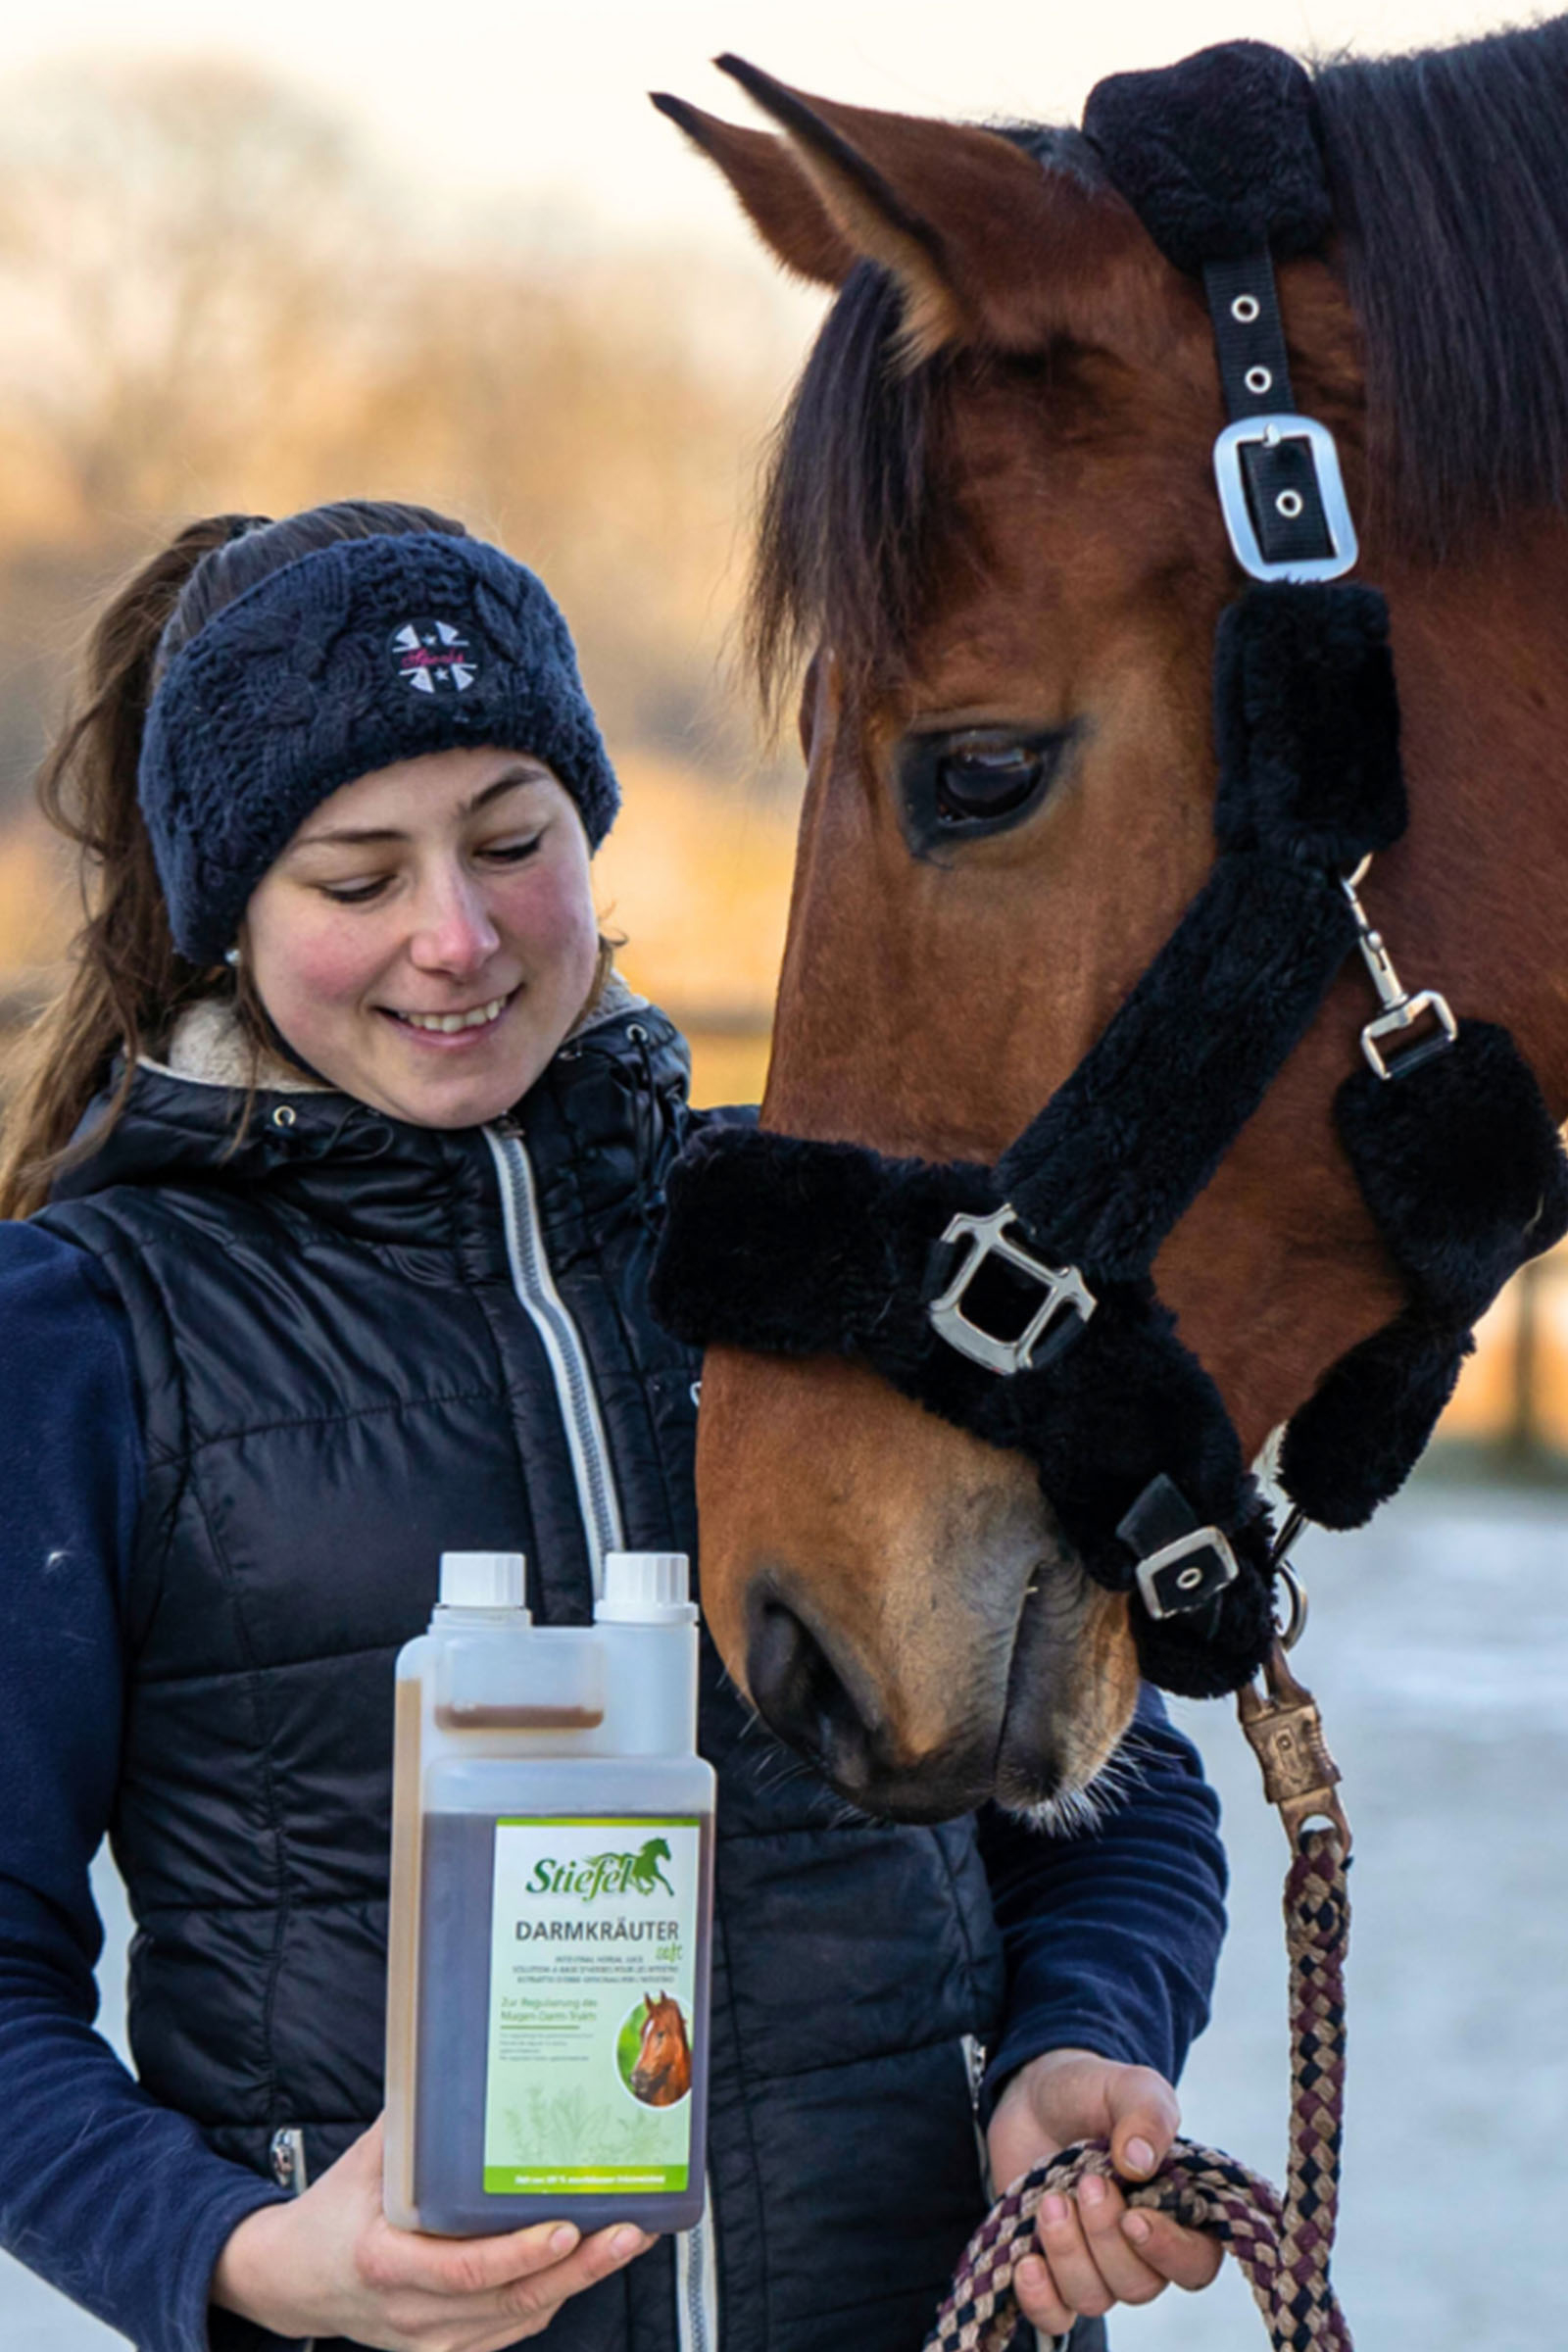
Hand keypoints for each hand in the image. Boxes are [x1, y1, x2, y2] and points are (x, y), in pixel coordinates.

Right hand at [211, 2116, 653, 2350]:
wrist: (294, 2282)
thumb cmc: (333, 2214)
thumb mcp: (363, 2161)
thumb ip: (411, 2120)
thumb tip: (452, 2057)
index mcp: (383, 2263)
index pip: (461, 2271)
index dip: (519, 2255)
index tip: (566, 2228)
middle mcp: (410, 2312)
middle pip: (507, 2300)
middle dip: (577, 2267)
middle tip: (628, 2229)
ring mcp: (430, 2340)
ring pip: (518, 2319)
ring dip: (578, 2283)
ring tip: (627, 2239)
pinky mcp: (445, 2349)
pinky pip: (510, 2329)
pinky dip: (552, 2297)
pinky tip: (586, 2262)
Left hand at [985, 2047, 1221, 2339]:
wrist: (1034, 2095)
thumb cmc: (1094, 2093)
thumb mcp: (1128, 2086)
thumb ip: (1147, 2113)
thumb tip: (1141, 2162)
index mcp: (1178, 2211)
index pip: (1195, 2263)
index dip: (1169, 2252)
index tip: (1134, 2217)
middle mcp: (1140, 2250)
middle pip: (1139, 2284)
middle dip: (1106, 2238)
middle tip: (1086, 2184)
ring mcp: (1093, 2265)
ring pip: (1094, 2298)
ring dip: (1069, 2254)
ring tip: (1050, 2201)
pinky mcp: (1050, 2272)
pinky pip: (1053, 2315)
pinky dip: (1039, 2297)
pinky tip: (1026, 2262)